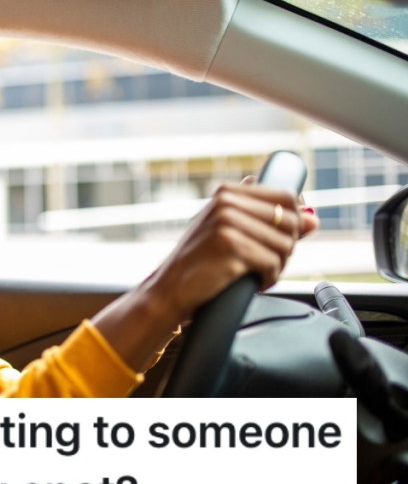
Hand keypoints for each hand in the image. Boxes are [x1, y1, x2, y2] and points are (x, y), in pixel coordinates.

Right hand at [92, 177, 318, 371]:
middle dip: (286, 247)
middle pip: (291, 221)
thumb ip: (268, 221)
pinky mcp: (230, 248)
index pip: (286, 196)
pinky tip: (251, 283)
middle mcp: (226, 203)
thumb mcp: (229, 232)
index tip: (282, 238)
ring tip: (255, 273)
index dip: (295, 219)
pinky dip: (267, 279)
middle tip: (266, 262)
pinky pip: (272, 264)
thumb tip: (314, 220)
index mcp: (226, 193)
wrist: (168, 291)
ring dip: (277, 266)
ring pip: (285, 244)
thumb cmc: (200, 263)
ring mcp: (227, 224)